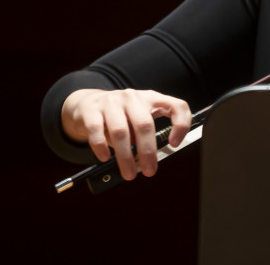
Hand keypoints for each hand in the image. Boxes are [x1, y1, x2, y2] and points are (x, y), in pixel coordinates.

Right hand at [61, 88, 191, 179]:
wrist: (88, 103)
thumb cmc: (120, 115)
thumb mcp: (138, 118)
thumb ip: (145, 134)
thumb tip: (147, 160)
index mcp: (152, 98)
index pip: (176, 106)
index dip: (181, 124)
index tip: (175, 144)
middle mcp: (133, 97)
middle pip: (144, 125)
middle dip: (148, 152)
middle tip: (149, 170)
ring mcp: (112, 101)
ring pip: (121, 131)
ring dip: (125, 156)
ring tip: (128, 172)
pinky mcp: (92, 109)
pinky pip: (97, 130)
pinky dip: (101, 146)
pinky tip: (105, 157)